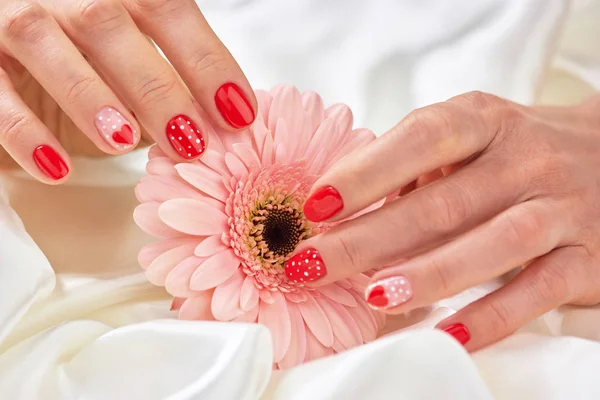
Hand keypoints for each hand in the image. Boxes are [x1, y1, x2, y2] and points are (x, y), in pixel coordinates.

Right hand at [0, 0, 255, 182]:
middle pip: (108, 22)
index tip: (238, 113)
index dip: (206, 59)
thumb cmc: (83, 52)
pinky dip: (23, 130)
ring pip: (43, 42)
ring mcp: (10, 14)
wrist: (6, 37)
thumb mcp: (128, 50)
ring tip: (124, 142)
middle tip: (189, 140)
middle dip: (154, 85)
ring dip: (90, 96)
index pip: (167, 8)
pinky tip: (56, 168)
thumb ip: (168, 71)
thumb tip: (224, 120)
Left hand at [285, 91, 599, 350]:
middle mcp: (526, 160)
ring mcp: (561, 210)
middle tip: (312, 264)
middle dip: (370, 237)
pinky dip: (491, 317)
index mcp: (486, 121)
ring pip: (492, 245)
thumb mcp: (472, 136)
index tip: (315, 207)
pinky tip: (447, 333)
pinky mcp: (587, 260)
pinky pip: (537, 293)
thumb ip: (414, 164)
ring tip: (374, 296)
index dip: (366, 172)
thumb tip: (339, 206)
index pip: (421, 138)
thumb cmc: (516, 152)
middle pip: (442, 202)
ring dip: (428, 274)